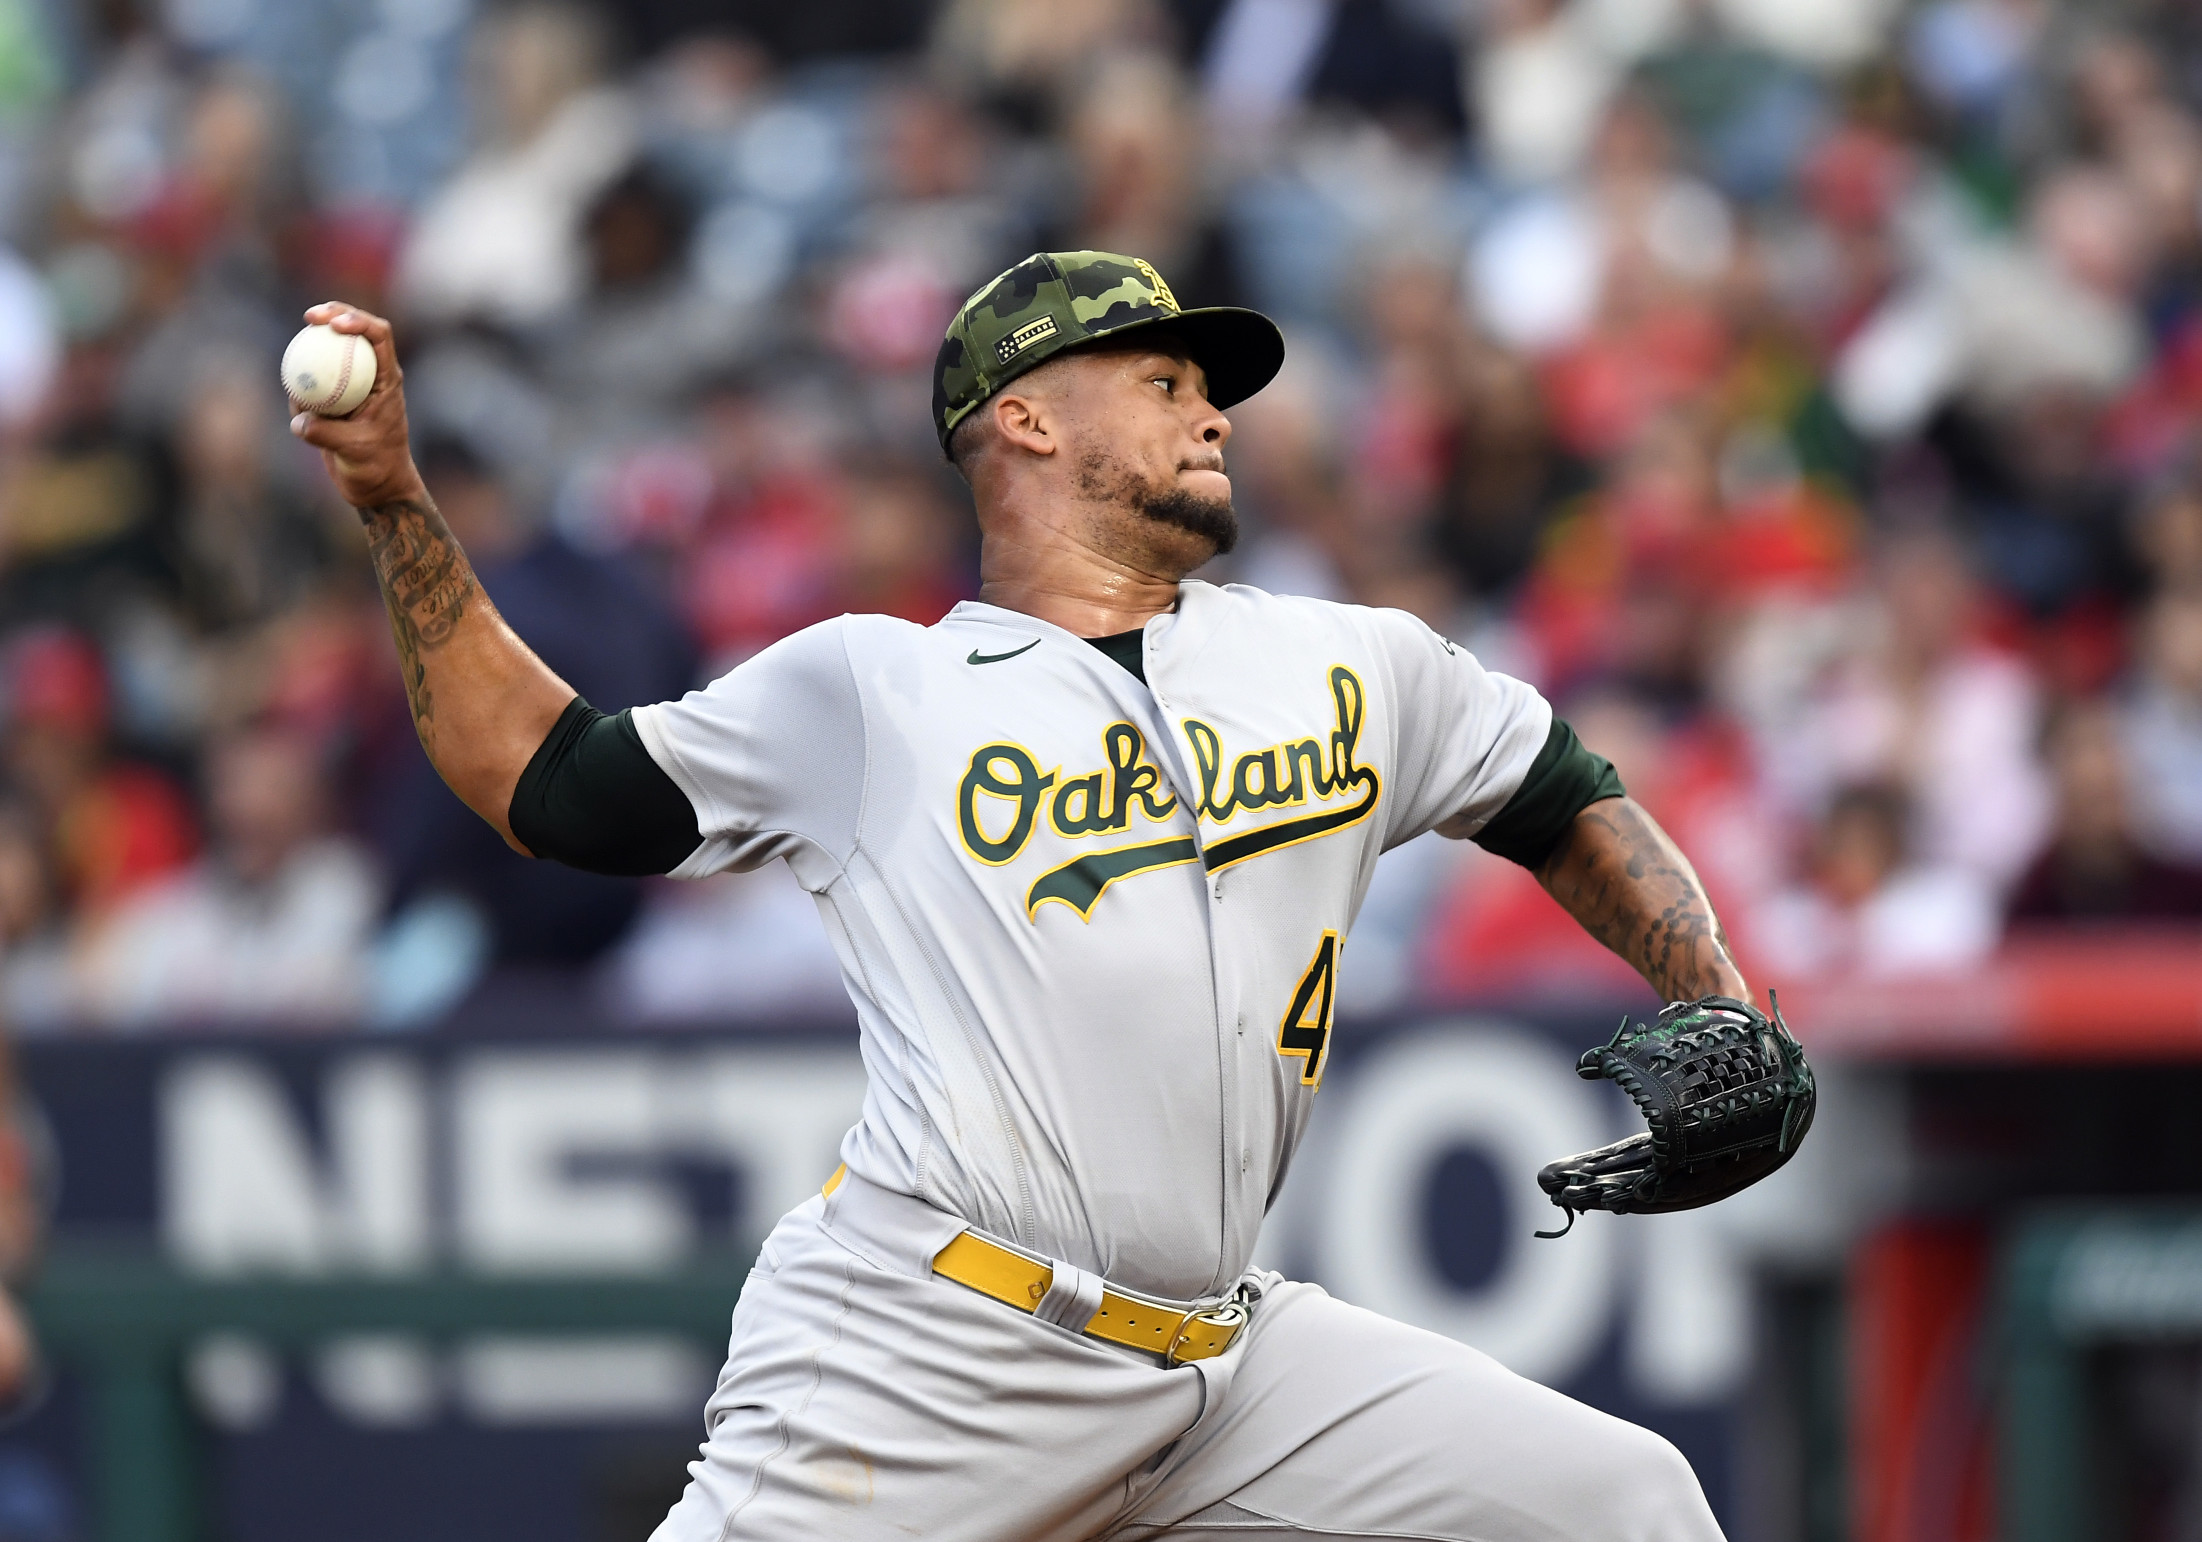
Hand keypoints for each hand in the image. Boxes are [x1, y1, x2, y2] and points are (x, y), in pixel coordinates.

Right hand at [288, 302, 423, 509]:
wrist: (375, 487)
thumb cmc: (376, 468)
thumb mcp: (355, 451)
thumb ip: (326, 434)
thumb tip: (298, 420)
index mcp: (387, 379)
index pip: (379, 336)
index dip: (358, 320)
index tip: (334, 325)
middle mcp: (370, 376)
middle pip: (353, 332)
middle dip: (333, 314)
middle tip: (310, 317)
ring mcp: (350, 386)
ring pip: (329, 353)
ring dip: (311, 348)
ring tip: (296, 359)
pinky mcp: (331, 401)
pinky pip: (311, 384)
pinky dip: (299, 387)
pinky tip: (296, 403)